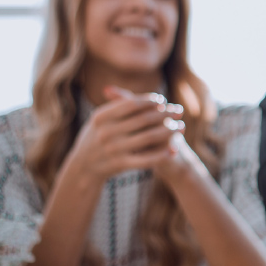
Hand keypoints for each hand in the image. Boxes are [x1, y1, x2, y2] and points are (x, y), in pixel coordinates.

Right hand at [64, 86, 183, 183]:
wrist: (83, 166)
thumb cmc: (96, 136)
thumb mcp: (100, 119)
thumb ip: (120, 106)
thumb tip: (152, 98)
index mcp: (101, 117)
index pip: (131, 104)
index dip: (149, 101)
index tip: (163, 100)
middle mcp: (106, 132)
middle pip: (143, 119)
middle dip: (165, 114)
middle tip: (180, 111)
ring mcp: (114, 149)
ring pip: (148, 137)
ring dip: (169, 131)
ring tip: (182, 127)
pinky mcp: (121, 164)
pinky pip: (145, 159)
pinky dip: (161, 154)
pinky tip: (174, 149)